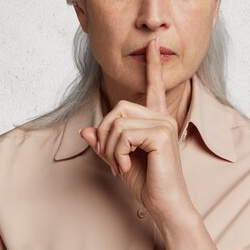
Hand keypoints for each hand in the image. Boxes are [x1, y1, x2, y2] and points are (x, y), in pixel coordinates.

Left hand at [79, 38, 193, 221]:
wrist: (164, 205)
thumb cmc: (147, 183)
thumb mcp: (119, 160)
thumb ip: (104, 143)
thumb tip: (86, 130)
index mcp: (156, 119)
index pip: (154, 87)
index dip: (152, 65)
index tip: (152, 44)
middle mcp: (162, 117)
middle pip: (119, 107)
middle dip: (106, 134)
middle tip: (113, 160)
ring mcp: (164, 124)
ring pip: (118, 122)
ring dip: (110, 148)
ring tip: (119, 166)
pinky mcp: (161, 134)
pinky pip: (123, 134)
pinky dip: (117, 153)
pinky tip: (125, 167)